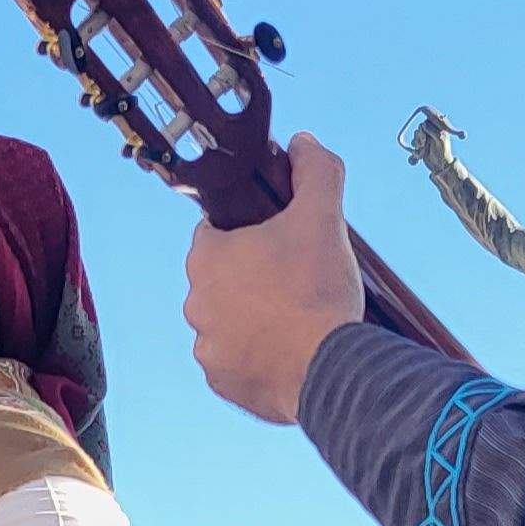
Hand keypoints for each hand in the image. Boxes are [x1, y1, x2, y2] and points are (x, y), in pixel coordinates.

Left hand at [181, 131, 362, 423]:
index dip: (248, 232)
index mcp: (206, 257)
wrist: (329, 368)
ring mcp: (206, 346)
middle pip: (223, 279)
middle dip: (253, 278)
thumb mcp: (322, 216)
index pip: (216, 232)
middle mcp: (195, 302)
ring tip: (295, 320)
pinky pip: (236, 363)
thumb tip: (304, 143)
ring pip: (228, 322)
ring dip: (253, 320)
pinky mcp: (223, 382)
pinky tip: (288, 352)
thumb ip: (315, 171)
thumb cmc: (318, 291)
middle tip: (294, 281)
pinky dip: (257, 358)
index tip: (277, 241)